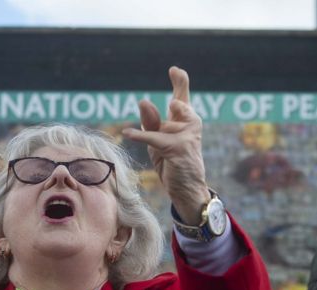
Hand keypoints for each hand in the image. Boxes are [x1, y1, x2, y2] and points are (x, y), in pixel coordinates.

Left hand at [122, 67, 208, 223]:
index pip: (182, 100)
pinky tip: (127, 133)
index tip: (175, 70)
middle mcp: (189, 127)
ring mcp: (187, 137)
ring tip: (148, 128)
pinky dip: (140, 136)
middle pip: (181, 104)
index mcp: (184, 124)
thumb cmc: (172, 165)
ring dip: (155, 127)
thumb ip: (151, 123)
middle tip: (176, 71)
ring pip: (165, 123)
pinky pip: (154, 138)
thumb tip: (144, 101)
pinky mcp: (179, 148)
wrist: (187, 191)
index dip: (180, 83)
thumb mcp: (157, 142)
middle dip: (180, 87)